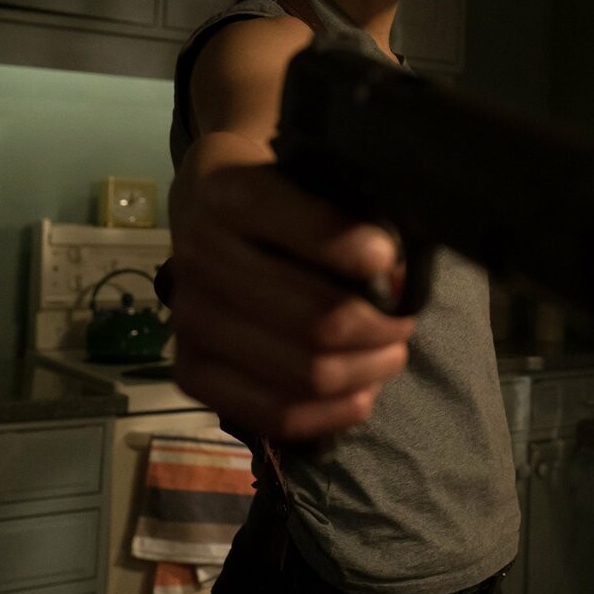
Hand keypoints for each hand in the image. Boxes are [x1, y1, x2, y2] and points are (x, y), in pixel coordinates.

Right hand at [168, 162, 416, 438]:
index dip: (364, 255)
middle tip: (405, 323)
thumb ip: (354, 215)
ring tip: (390, 354)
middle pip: (318, 321)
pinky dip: (332, 412)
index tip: (392, 260)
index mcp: (232, 195)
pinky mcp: (189, 372)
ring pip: (303, 373)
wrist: (207, 209)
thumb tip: (398, 277)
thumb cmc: (280, 195)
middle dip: (380, 328)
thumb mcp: (312, 179)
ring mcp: (188, 321)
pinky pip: (275, 415)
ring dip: (365, 371)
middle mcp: (200, 258)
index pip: (311, 233)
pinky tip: (361, 393)